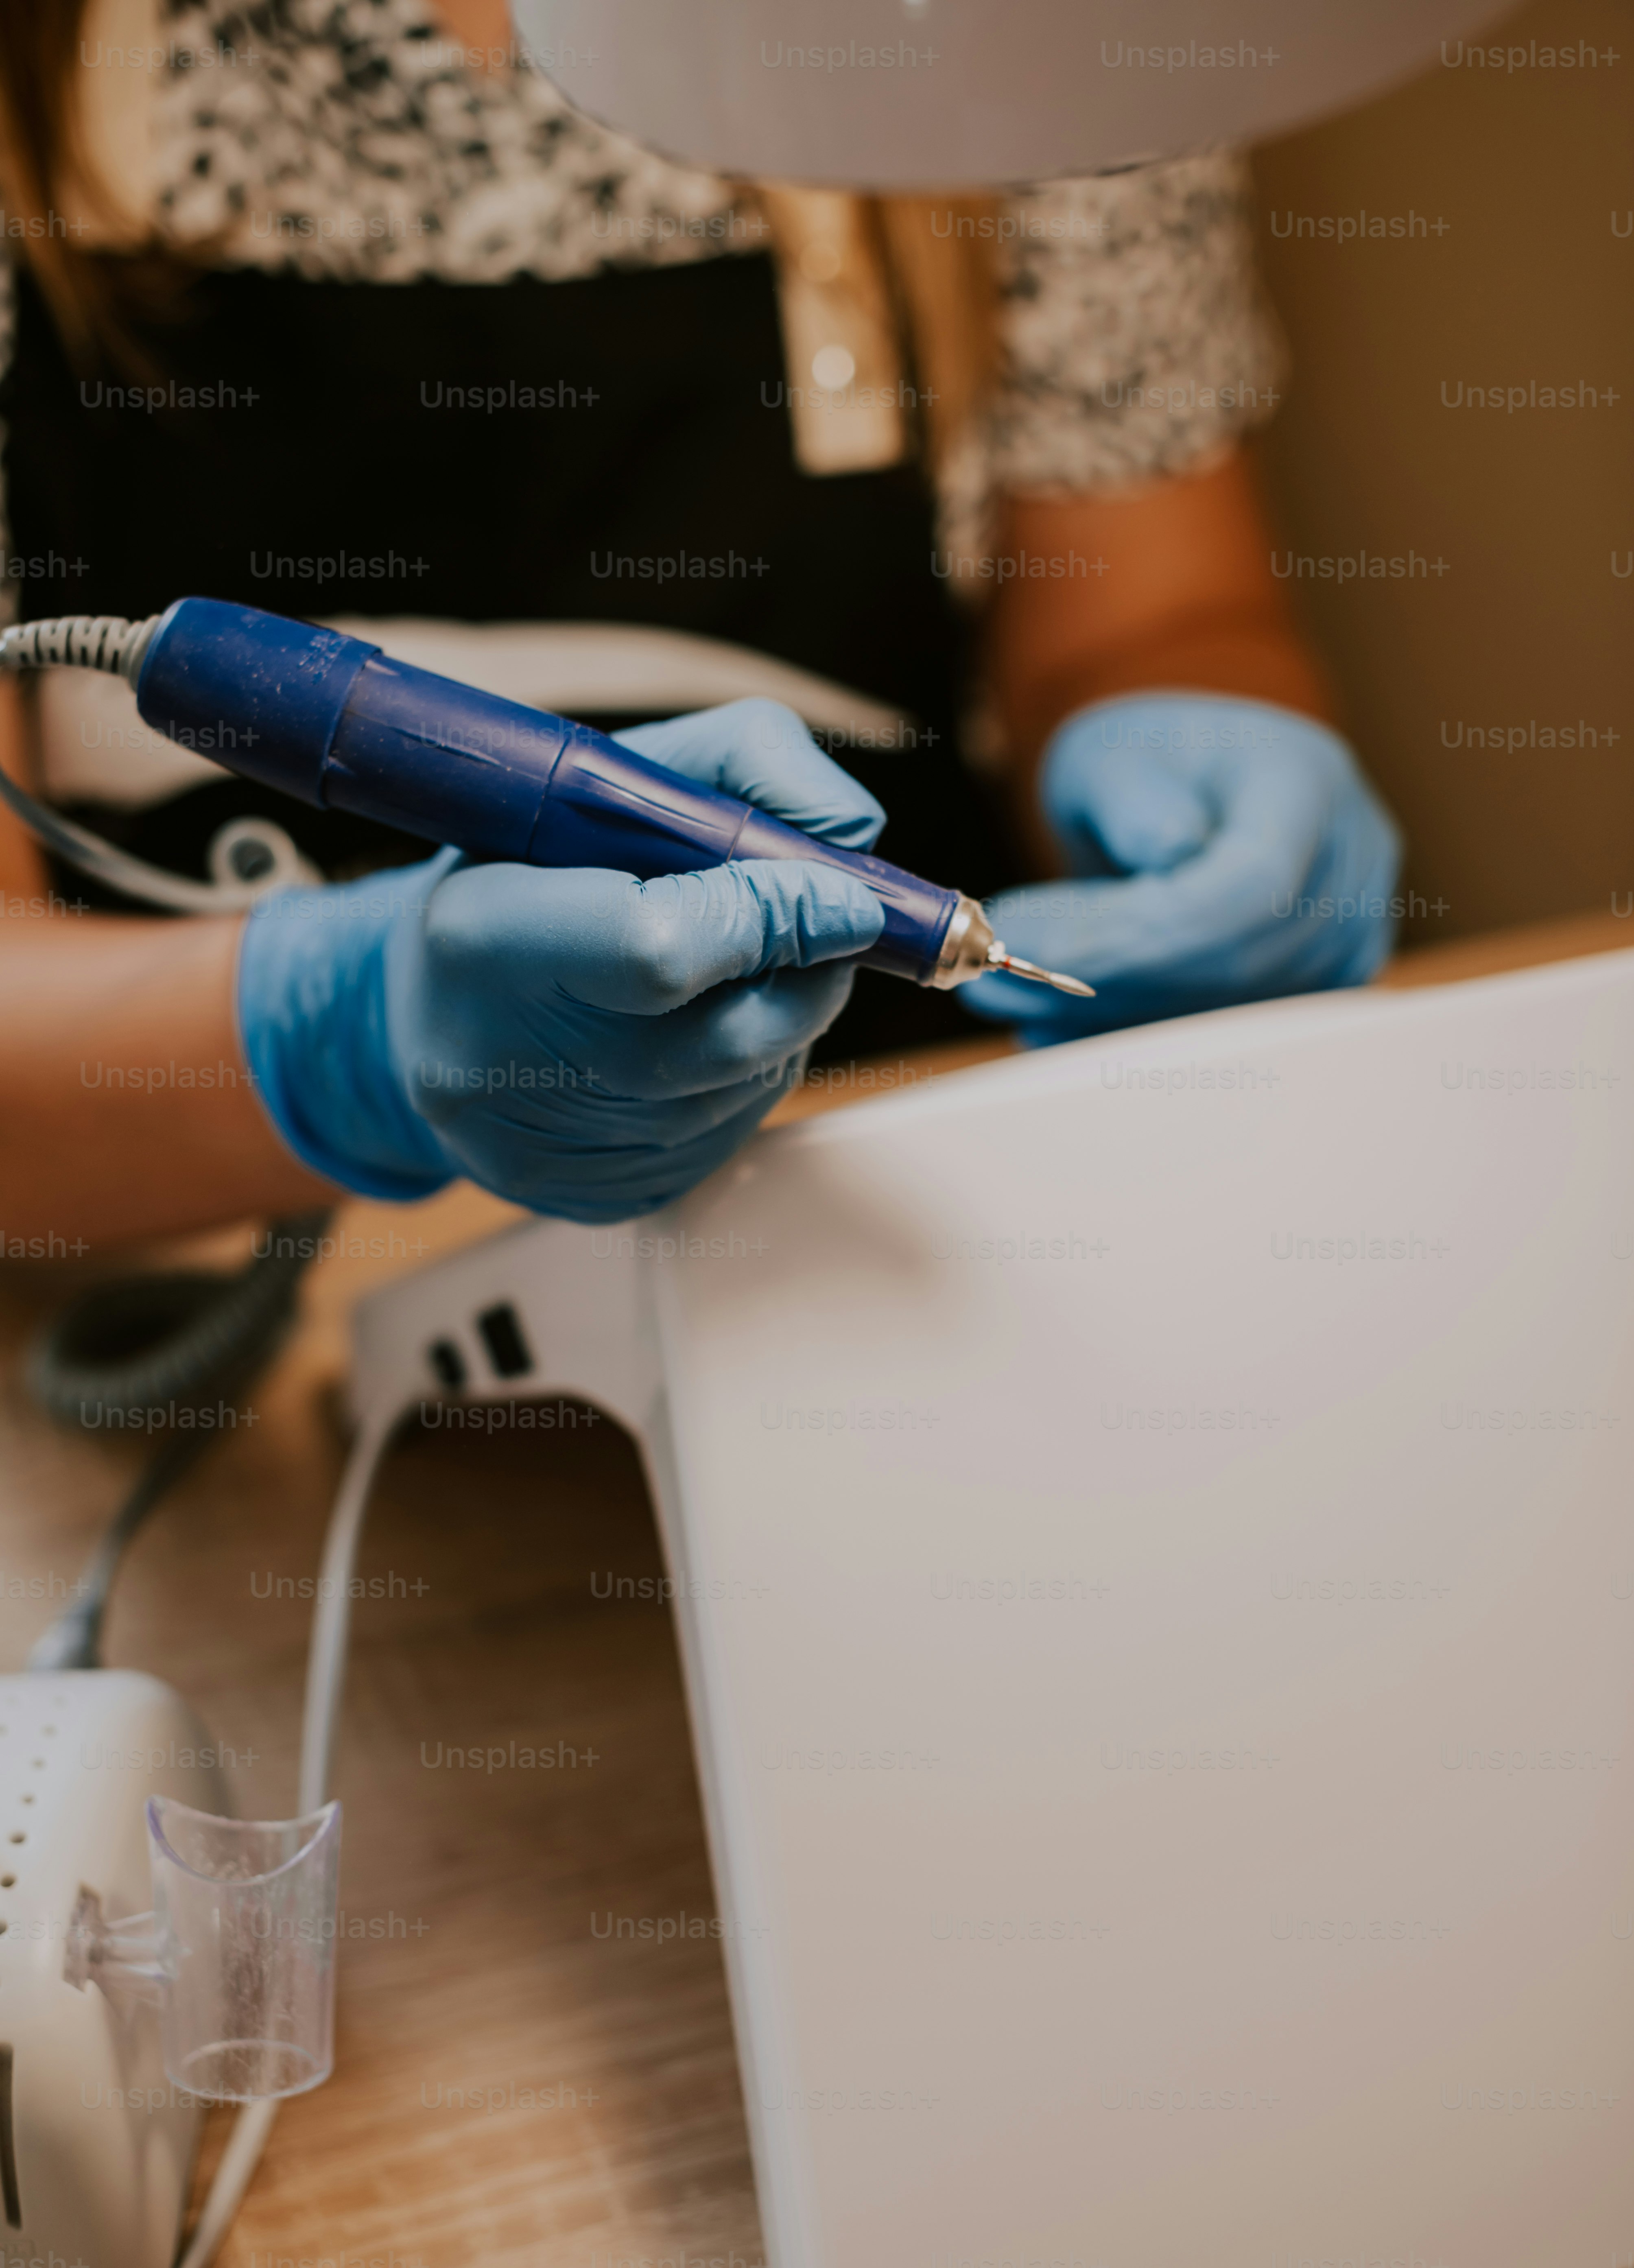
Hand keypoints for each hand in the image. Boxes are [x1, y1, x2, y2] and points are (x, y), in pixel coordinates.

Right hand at [236, 700, 885, 1220]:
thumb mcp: (608, 778)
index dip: (776, 913)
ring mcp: (556, 1153)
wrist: (423, 1016)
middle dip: (812, 966)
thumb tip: (855, 825)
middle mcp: (511, 1066)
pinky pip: (732, 1128)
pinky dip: (749, 1068)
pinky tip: (695, 1027)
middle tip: (820, 918)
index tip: (843, 889)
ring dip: (784, 1012)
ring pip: (754, 1079)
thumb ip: (740, 761)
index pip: (662, 948)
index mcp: (486, 940)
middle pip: (737, 1030)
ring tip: (729, 964)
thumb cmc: (525, 875)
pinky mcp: (601, 1199)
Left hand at [964, 692, 1400, 1040]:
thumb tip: (1163, 853)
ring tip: (1014, 1007)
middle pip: (1237, 963)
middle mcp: (1349, 862)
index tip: (1029, 946)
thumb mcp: (1113, 749)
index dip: (1139, 937)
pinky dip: (1135, 1038)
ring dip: (1110, 1023)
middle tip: (993, 990)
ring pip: (1230, 1013)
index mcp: (1307, 782)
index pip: (1244, 887)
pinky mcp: (1316, 987)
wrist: (1200, 789)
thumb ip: (1130, 795)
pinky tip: (1060, 1031)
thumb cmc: (1149, 763)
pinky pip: (1225, 1031)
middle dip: (1106, 986)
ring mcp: (1346, 931)